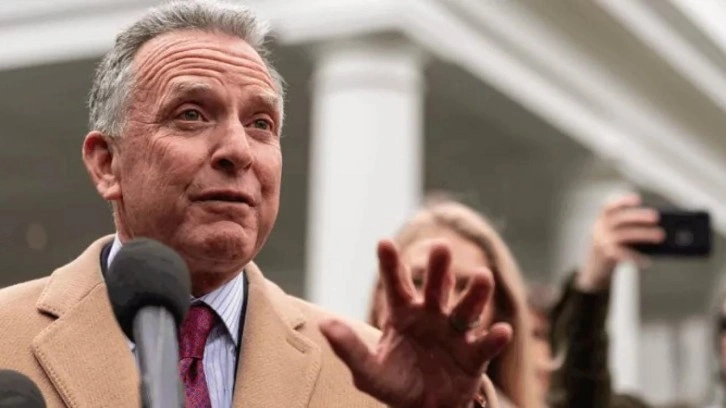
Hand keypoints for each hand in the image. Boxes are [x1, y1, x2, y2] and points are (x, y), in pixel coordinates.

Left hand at [320, 240, 511, 407]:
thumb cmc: (395, 383)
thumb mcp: (368, 370)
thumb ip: (348, 348)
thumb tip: (325, 324)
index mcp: (403, 313)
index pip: (397, 284)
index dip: (391, 264)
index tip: (383, 243)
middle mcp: (431, 316)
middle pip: (437, 288)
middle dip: (439, 268)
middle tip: (442, 247)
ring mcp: (454, 334)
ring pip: (466, 310)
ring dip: (475, 295)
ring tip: (483, 277)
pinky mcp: (474, 357)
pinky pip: (485, 346)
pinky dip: (494, 338)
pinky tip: (502, 330)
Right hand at [576, 194, 663, 291]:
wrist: (594, 268)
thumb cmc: (612, 247)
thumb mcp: (616, 234)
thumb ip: (630, 228)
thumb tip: (657, 227)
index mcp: (602, 220)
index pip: (609, 207)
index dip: (622, 201)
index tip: (638, 199)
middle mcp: (599, 228)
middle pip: (618, 218)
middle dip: (638, 216)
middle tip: (656, 217)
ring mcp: (601, 242)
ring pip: (623, 234)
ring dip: (643, 234)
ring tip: (660, 235)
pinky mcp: (605, 255)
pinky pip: (622, 254)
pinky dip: (635, 256)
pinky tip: (646, 261)